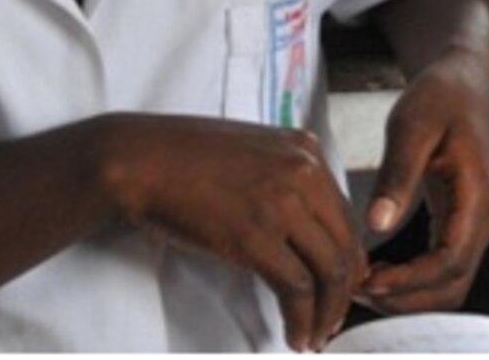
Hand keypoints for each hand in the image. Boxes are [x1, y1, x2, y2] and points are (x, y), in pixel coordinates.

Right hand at [93, 113, 359, 352]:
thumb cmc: (185, 160)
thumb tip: (305, 226)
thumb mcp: (252, 153)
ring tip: (315, 338)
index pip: (346, 216)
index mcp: (306, 151)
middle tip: (333, 322)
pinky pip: (298, 288)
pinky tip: (295, 336)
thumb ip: (284, 178)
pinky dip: (302, 319)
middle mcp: (304, 172)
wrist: (139, 160)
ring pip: (329, 270)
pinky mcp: (255, 236)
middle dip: (344, 292)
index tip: (342, 290)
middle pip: (345, 245)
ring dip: (327, 313)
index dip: (349, 261)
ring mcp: (283, 203)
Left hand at [357, 51, 488, 313]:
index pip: (450, 261)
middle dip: (405, 299)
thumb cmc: (439, 95)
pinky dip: (411, 281)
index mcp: (476, 196)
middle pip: (452, 285)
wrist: (462, 79)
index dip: (408, 281)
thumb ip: (397, 175)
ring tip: (360, 285)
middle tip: (354, 292)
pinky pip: (442, 268)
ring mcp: (474, 223)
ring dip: (408, 296)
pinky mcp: (461, 223)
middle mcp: (482, 218)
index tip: (365, 281)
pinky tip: (376, 271)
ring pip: (449, 284)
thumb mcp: (413, 125)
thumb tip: (377, 224)